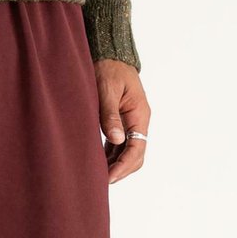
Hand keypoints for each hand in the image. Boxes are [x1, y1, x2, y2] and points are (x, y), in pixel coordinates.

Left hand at [93, 59, 150, 183]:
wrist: (109, 54)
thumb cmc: (108, 68)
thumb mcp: (107, 90)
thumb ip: (110, 115)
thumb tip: (116, 140)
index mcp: (139, 115)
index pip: (137, 149)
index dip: (123, 167)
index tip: (109, 178)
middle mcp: (138, 122)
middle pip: (135, 155)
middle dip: (120, 170)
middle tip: (100, 183)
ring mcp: (130, 123)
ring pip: (126, 152)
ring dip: (114, 165)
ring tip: (96, 177)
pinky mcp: (120, 122)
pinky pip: (118, 145)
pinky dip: (109, 156)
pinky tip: (96, 162)